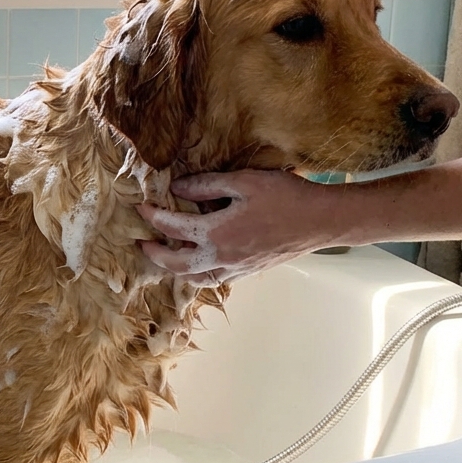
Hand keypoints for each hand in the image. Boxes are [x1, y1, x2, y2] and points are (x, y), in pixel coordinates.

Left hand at [136, 170, 338, 284]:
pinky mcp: (248, 272)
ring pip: (194, 278)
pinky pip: (214, 280)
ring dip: (175, 269)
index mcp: (216, 233)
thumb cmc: (285, 197)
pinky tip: (198, 262)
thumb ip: (206, 186)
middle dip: (154, 254)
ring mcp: (235, 268)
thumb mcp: (243, 182)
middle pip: (176, 263)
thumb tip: (177, 189)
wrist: (321, 221)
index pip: (172, 227)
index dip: (152, 216)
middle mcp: (221, 257)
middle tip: (141, 243)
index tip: (141, 207)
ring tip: (165, 256)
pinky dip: (198, 274)